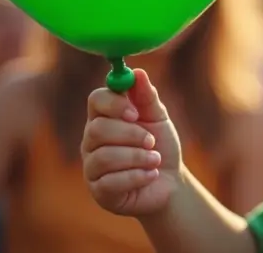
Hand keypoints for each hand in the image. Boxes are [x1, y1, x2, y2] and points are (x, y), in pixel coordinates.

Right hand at [81, 69, 182, 216]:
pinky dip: (138, 176)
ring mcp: (92, 166)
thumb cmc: (160, 146)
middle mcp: (92, 140)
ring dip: (138, 157)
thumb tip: (138, 72)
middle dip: (131, 134)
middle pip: (97, 129)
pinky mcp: (98, 190)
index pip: (95, 100)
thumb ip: (147, 97)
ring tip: (155, 160)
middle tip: (151, 141)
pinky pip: (111, 181)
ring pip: (104, 156)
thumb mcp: (158, 118)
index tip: (135, 112)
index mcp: (105, 116)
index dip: (114, 103)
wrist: (169, 182)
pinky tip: (150, 175)